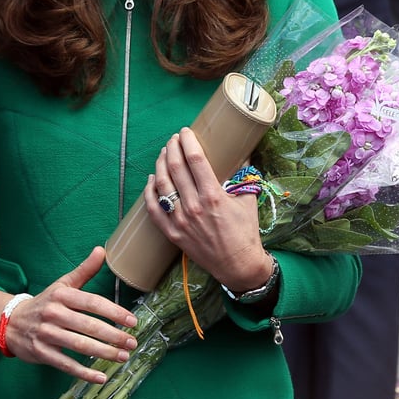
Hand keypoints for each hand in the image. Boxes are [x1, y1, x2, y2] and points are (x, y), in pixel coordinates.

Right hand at [0, 248, 137, 383]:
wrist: (11, 321)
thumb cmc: (44, 302)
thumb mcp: (62, 284)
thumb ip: (84, 270)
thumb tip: (101, 250)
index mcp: (62, 295)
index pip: (92, 302)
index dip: (114, 311)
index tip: (132, 321)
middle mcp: (54, 313)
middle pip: (89, 325)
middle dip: (114, 335)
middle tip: (132, 342)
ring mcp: (47, 334)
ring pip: (80, 345)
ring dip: (104, 352)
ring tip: (123, 356)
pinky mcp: (42, 353)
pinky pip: (66, 364)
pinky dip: (84, 373)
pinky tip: (101, 377)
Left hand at [144, 128, 271, 292]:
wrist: (238, 266)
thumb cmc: (245, 233)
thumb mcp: (248, 201)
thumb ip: (244, 176)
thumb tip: (245, 152)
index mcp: (213, 196)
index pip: (195, 159)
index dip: (188, 141)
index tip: (186, 132)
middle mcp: (194, 206)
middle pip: (176, 168)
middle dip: (172, 148)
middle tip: (174, 139)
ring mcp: (180, 220)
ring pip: (163, 185)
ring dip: (160, 165)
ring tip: (164, 153)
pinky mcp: (173, 234)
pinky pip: (154, 210)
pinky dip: (150, 192)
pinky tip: (151, 180)